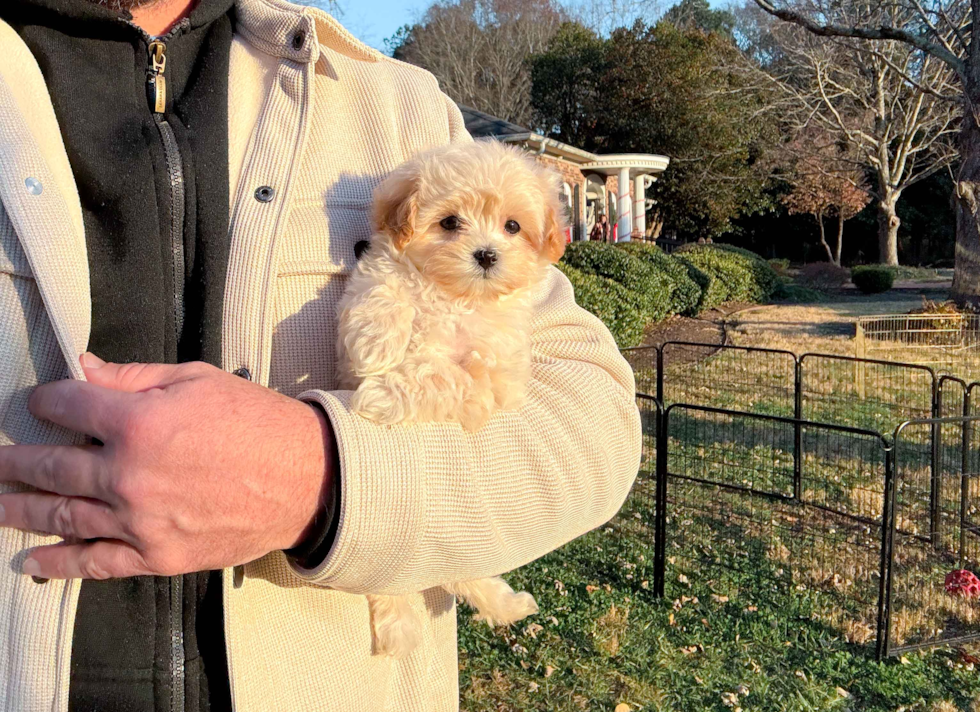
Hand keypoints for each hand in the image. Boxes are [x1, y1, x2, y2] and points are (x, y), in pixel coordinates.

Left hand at [0, 354, 334, 579]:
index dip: (46, 401)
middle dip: (16, 460)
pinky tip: (31, 559)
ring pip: (60, 516)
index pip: (66, 407)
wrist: (307, 479)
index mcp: (138, 422)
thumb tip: (82, 369)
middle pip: (51, 466)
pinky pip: (94, 562)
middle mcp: (128, 475)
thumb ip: (132, 376)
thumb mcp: (198, 381)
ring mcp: (140, 522)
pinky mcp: (157, 555)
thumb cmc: (258, 422)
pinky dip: (58, 562)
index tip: (39, 403)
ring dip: (18, 508)